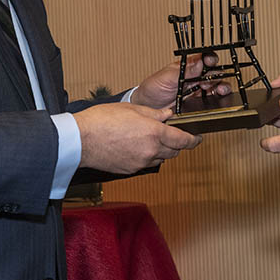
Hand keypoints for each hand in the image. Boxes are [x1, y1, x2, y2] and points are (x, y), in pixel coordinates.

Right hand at [74, 102, 202, 174]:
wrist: (81, 139)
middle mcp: (151, 150)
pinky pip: (145, 163)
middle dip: (176, 143)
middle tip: (170, 134)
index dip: (193, 140)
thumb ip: (154, 113)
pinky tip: (135, 146)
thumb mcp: (133, 110)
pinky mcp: (130, 170)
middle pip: (174, 152)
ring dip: (161, 150)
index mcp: (155, 133)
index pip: (183, 140)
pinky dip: (146, 156)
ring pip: (160, 158)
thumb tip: (168, 115)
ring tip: (148, 138)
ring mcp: (141, 162)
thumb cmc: (102, 120)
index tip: (197, 138)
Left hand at [130, 53, 228, 108]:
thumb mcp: (166, 77)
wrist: (148, 108)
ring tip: (219, 91)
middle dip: (217, 74)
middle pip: (213, 72)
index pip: (203, 58)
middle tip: (211, 81)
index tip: (210, 62)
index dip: (209, 58)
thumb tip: (199, 62)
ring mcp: (197, 89)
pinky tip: (217, 99)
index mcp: (187, 66)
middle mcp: (194, 77)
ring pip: (216, 85)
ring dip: (221, 87)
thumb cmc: (153, 89)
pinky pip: (212, 99)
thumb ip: (184, 71)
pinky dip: (218, 99)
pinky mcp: (198, 103)